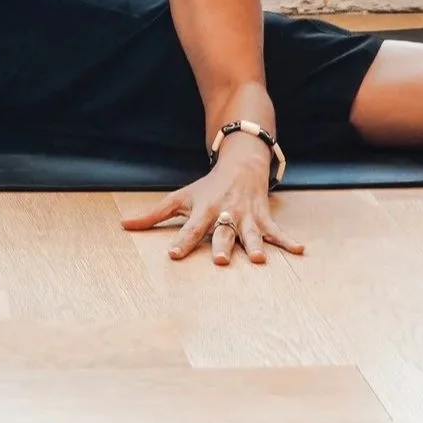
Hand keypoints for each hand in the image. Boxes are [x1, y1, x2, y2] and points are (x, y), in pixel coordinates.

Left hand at [120, 145, 302, 265]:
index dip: (182, 241)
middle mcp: (226, 214)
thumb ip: (153, 215)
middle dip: (223, 245)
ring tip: (258, 260)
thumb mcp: (179, 197)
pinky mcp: (263, 217)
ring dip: (255, 245)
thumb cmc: (207, 187)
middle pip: (223, 232)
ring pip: (250, 233)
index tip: (173, 254)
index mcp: (204, 210)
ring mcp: (246, 216)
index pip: (191, 228)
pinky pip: (276, 231)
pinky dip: (287, 241)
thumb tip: (124, 225)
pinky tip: (299, 250)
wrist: (240, 163)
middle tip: (221, 259)